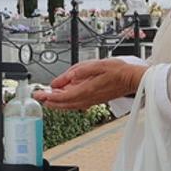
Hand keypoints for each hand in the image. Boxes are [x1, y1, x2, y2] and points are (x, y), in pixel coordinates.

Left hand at [32, 59, 146, 110]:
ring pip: (69, 105)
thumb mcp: (96, 65)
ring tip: (47, 97)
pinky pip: (76, 104)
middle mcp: (87, 99)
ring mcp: (91, 101)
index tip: (39, 95)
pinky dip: (66, 102)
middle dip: (49, 101)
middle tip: (39, 97)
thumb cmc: (117, 71)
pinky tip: (63, 97)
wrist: (131, 79)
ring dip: (57, 103)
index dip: (49, 97)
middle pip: (63, 104)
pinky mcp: (94, 100)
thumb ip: (77, 72)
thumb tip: (63, 78)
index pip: (62, 97)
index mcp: (86, 90)